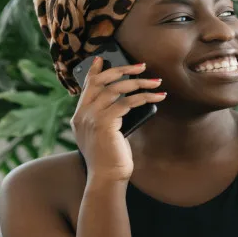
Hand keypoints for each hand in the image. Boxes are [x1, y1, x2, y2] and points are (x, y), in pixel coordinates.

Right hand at [71, 57, 164, 183]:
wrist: (106, 177)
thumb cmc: (110, 158)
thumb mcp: (106, 134)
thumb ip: (108, 118)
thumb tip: (127, 101)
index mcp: (80, 116)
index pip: (87, 87)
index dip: (94, 71)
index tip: (101, 58)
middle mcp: (83, 114)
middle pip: (102, 82)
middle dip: (122, 70)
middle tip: (141, 66)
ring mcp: (92, 118)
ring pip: (117, 90)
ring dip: (140, 83)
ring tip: (157, 82)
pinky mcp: (105, 123)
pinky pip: (127, 102)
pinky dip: (145, 97)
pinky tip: (157, 97)